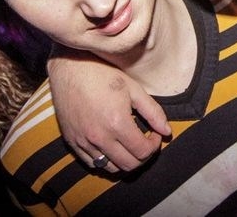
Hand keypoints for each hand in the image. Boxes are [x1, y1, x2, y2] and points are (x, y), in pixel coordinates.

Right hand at [47, 50, 170, 171]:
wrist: (69, 67)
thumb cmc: (102, 74)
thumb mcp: (133, 88)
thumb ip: (153, 112)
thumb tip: (167, 131)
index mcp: (117, 123)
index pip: (142, 152)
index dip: (154, 146)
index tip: (155, 134)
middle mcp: (99, 137)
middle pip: (128, 165)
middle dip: (142, 156)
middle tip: (145, 141)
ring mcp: (83, 141)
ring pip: (110, 168)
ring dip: (124, 160)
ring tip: (129, 144)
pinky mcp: (72, 141)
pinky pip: (92, 163)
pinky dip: (106, 160)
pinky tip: (111, 144)